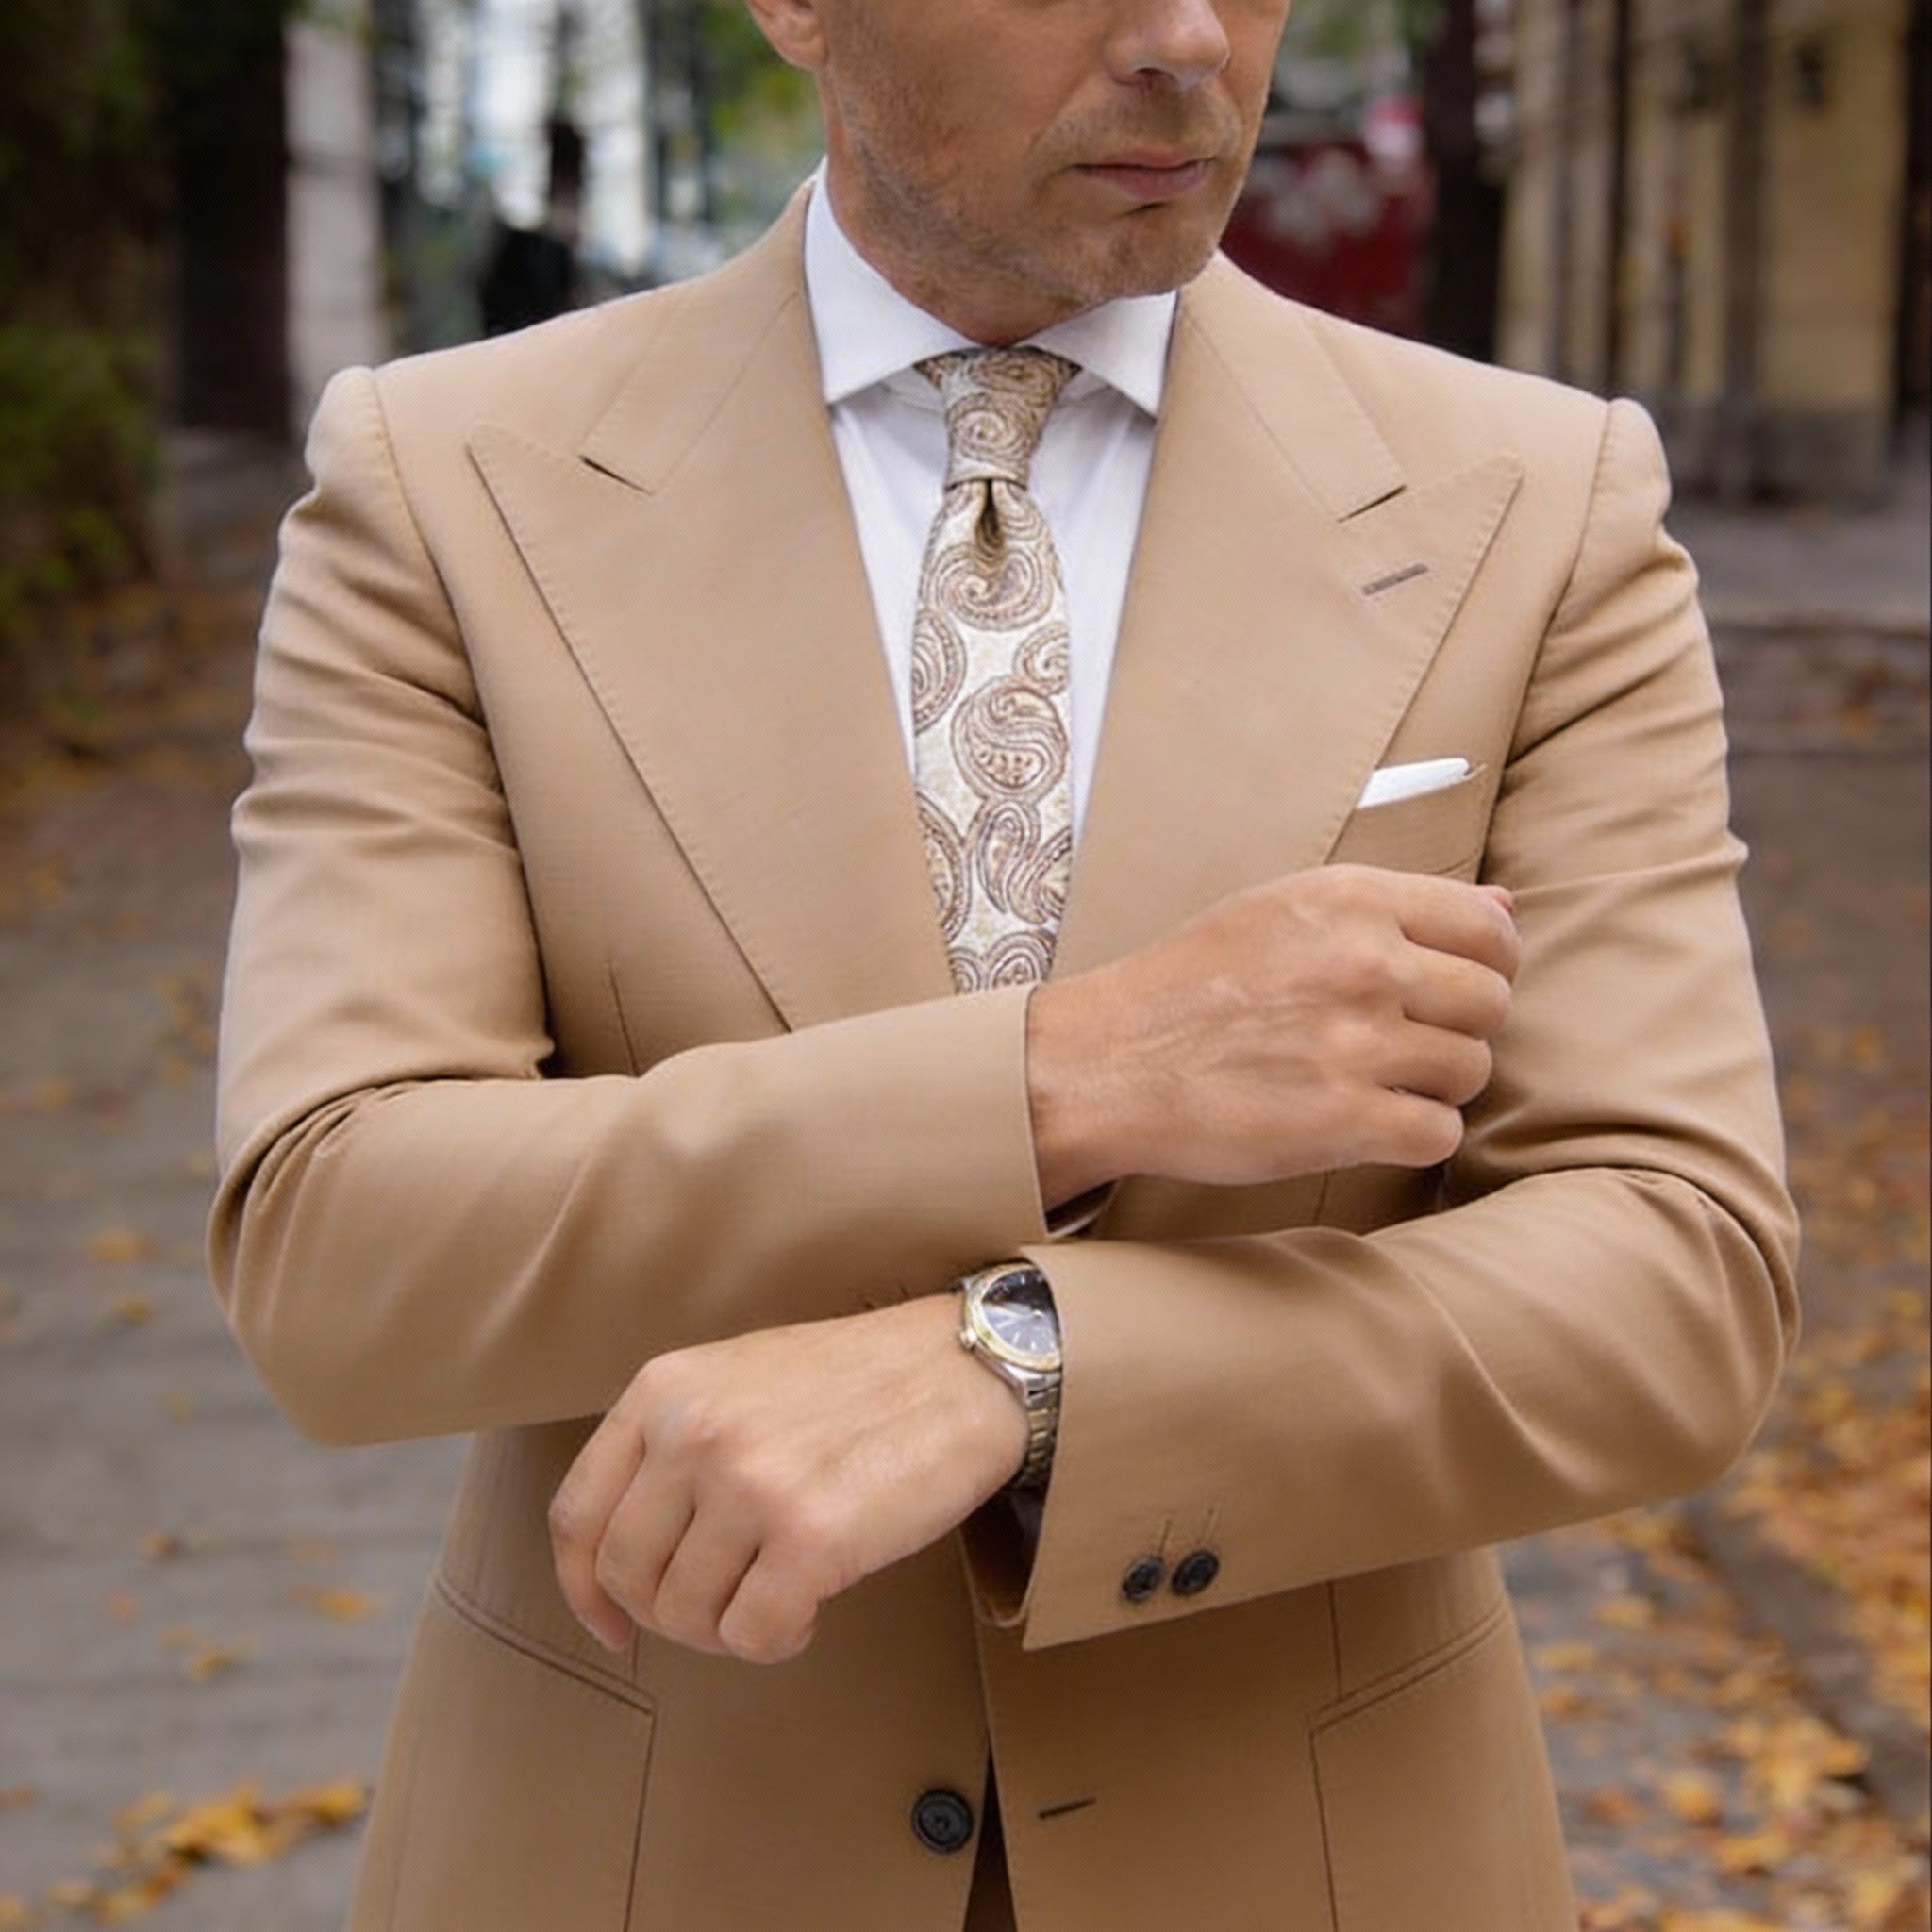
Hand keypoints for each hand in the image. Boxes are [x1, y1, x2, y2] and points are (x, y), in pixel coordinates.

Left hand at [549, 1294, 1026, 1664]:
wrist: (962, 1369)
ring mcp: (750, 1484)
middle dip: (668, 1616)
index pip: (576, 1514)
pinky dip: (778, 1641)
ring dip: (727, 1630)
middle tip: (723, 1610)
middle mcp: (693, 1433)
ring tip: (778, 1597)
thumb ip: (675, 1446)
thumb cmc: (856, 1383)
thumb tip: (630, 1563)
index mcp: (664, 1391)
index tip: (610, 1625)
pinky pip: (753, 1635)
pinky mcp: (811, 1536)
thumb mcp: (738, 1381)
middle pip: (626, 1576)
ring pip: (686, 1614)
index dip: (582, 1588)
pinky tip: (811, 1609)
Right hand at [1027, 865, 1518, 1203]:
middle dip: (1458, 1028)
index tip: (1454, 987)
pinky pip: (1439, 1133)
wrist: (1106, 1063)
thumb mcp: (1282, 910)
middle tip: (1403, 1043)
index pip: (1490, 928)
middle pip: (1491, 1001)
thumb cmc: (1188, 985)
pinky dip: (1412, 1136)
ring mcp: (1356, 1043)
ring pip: (1471, 1070)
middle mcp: (1362, 962)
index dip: (1488, 964)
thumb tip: (1507, 907)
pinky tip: (1365, 1124)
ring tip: (1373, 1082)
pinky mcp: (1344, 1121)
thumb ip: (1394, 907)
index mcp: (1351, 900)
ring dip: (1434, 1085)